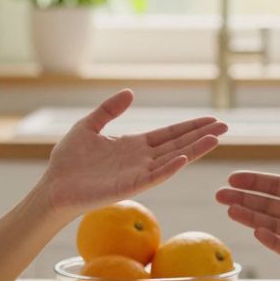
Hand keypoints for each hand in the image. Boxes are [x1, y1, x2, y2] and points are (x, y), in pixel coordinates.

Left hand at [37, 90, 226, 216]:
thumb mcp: (88, 126)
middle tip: (226, 126)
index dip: (190, 126)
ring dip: (194, 150)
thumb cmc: (68, 162)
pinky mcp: (129, 187)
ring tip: (215, 138)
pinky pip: (153, 177)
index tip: (211, 119)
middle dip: (201, 135)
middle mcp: (141, 160)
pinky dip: (169, 168)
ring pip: (172, 160)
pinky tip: (183, 158)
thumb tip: (130, 92)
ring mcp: (137, 174)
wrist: (54, 187)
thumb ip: (109, 110)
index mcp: (133, 146)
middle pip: (178, 144)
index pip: (169, 134)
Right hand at [214, 129, 279, 275]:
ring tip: (230, 211)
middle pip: (269, 205)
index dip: (255, 182)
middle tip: (219, 196)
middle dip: (244, 200)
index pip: (277, 186)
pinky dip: (272, 241)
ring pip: (273, 225)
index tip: (233, 178)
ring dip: (251, 218)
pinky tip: (258, 231)